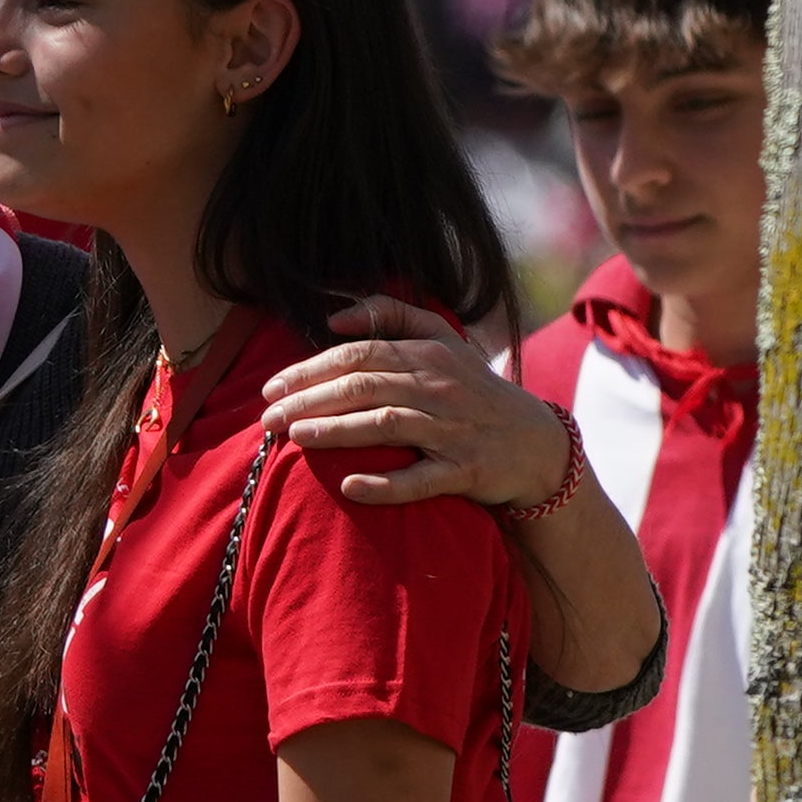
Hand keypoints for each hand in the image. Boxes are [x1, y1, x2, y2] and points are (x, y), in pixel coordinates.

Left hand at [264, 295, 568, 510]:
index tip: (271, 387)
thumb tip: (335, 316)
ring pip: (386, 424)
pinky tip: (349, 485)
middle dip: (310, 400)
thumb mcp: (443, 343)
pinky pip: (420, 479)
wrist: (534, 443)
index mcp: (429, 354)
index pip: (360, 354)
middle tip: (267, 418)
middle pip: (365, 386)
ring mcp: (452, 430)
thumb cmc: (472, 391)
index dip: (310, 369)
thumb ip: (394, 317)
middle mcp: (440, 387)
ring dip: (336, 431)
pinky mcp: (464, 470)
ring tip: (295, 437)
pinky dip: (384, 484)